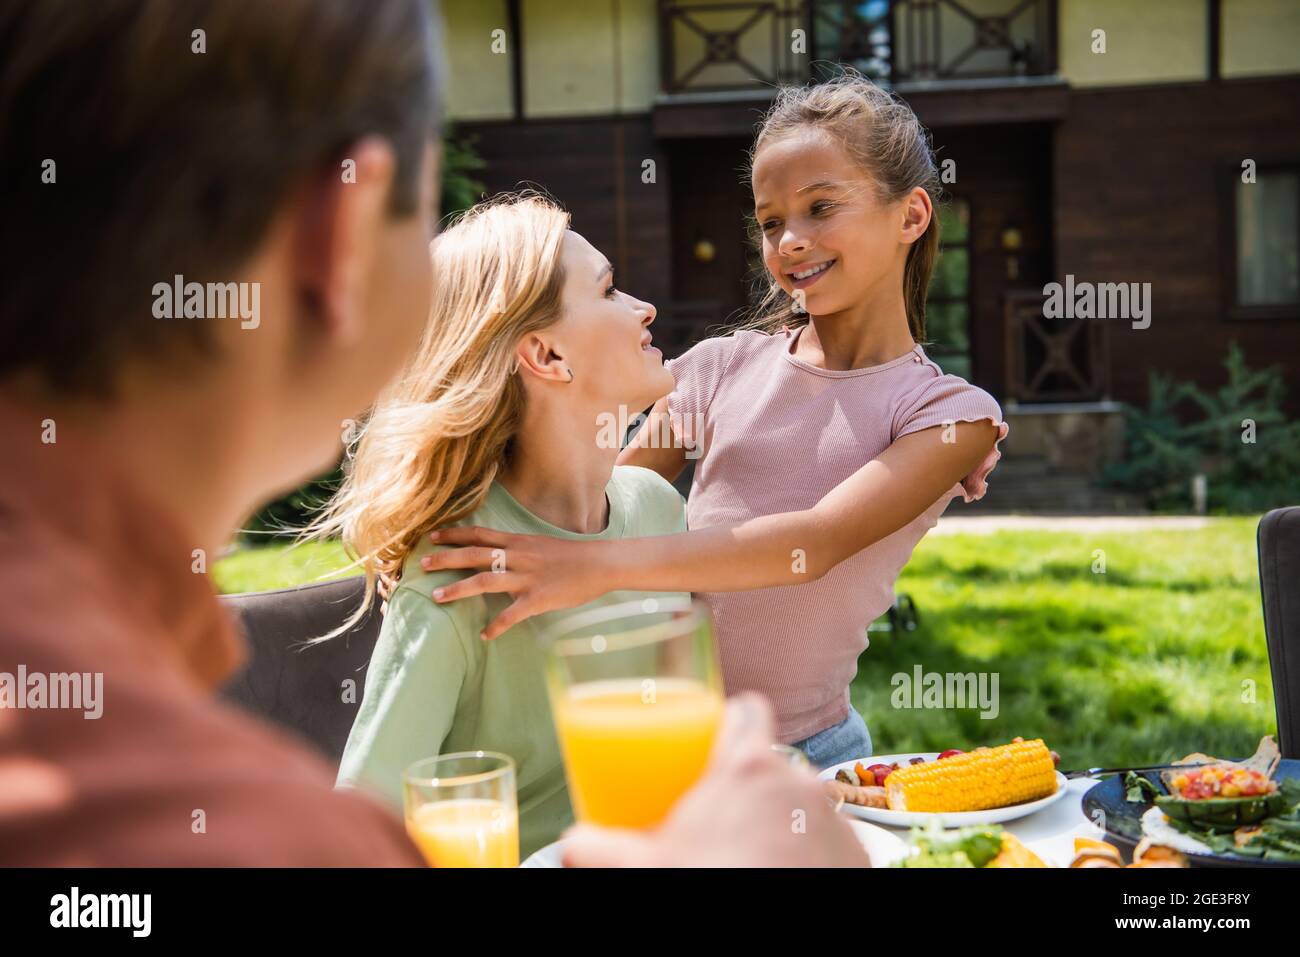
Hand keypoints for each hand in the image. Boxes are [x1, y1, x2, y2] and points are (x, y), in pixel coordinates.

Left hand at [421, 527, 611, 638]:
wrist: (600, 564)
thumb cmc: (571, 556)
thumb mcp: (539, 545)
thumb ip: (516, 549)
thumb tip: (496, 554)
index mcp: (518, 542)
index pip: (479, 535)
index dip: (453, 535)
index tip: (431, 537)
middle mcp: (518, 556)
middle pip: (474, 555)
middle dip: (446, 559)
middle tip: (422, 564)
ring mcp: (527, 577)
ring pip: (485, 581)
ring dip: (458, 589)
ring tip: (436, 597)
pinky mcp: (538, 598)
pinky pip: (512, 614)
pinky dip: (496, 626)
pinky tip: (484, 635)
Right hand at [560, 694, 870, 867]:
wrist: (779, 944)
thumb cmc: (711, 885)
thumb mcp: (639, 868)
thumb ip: (595, 846)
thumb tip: (572, 843)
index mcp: (745, 768)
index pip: (746, 711)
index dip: (728, 722)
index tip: (711, 743)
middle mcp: (797, 781)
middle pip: (770, 760)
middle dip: (747, 783)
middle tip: (718, 814)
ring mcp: (832, 817)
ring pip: (799, 800)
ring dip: (778, 818)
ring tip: (748, 852)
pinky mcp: (856, 852)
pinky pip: (827, 836)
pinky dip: (808, 849)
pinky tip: (779, 870)